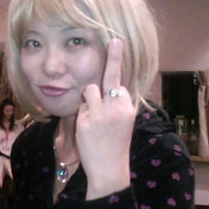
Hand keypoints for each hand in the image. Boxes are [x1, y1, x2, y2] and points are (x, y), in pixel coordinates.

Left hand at [75, 38, 134, 199]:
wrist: (109, 169)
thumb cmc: (116, 143)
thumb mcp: (124, 121)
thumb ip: (119, 103)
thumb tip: (114, 86)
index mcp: (128, 107)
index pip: (118, 82)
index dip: (114, 71)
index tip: (115, 43)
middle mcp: (116, 107)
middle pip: (109, 78)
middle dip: (113, 57)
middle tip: (114, 40)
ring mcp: (100, 113)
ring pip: (89, 90)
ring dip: (89, 100)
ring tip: (95, 119)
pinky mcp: (85, 120)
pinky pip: (80, 107)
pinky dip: (83, 115)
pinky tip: (89, 130)